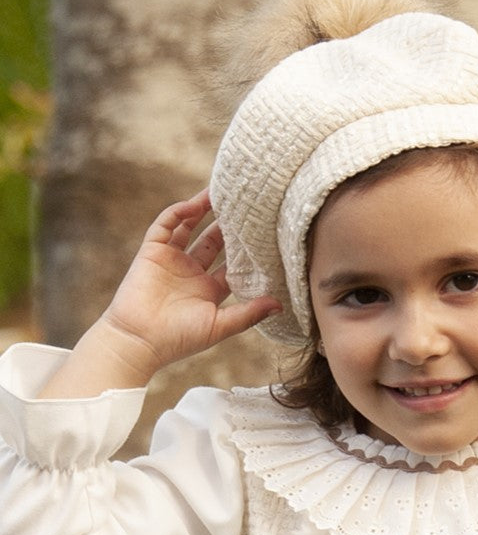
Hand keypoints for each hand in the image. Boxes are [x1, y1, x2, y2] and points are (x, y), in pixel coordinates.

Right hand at [39, 191, 281, 396]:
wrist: (138, 341)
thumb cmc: (179, 339)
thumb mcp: (220, 326)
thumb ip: (249, 313)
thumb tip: (281, 305)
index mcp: (209, 291)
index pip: (233, 264)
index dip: (247, 249)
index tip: (264, 232)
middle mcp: (191, 273)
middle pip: (214, 241)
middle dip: (228, 224)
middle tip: (245, 205)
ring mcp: (171, 261)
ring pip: (190, 227)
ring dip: (203, 210)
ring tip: (221, 192)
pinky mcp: (151, 252)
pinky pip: (166, 225)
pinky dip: (179, 212)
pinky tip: (194, 204)